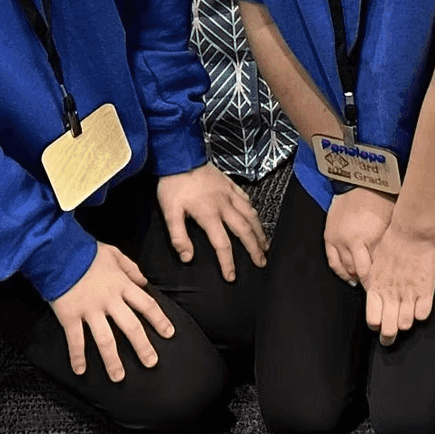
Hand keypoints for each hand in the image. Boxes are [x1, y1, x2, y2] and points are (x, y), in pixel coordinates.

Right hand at [49, 242, 175, 381]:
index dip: (159, 320)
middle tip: (152, 363)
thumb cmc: (86, 251)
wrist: (58, 250)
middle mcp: (109, 300)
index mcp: (122, 285)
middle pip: (131, 327)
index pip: (147, 305)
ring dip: (113, 360)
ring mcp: (89, 310)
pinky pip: (75, 340)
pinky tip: (81, 370)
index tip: (169, 334)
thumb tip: (144, 281)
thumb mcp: (114, 253)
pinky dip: (77, 356)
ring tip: (119, 377)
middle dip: (143, 347)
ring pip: (105, 339)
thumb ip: (131, 268)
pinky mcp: (69, 315)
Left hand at [154, 164, 267, 281]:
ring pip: (251, 215)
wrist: (180, 156)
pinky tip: (255, 219)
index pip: (222, 244)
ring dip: (259, 232)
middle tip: (262, 263)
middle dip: (254, 248)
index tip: (232, 277)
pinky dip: (253, 212)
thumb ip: (178, 237)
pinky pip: (247, 200)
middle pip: (244, 230)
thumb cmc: (173, 186)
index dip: (228, 262)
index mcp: (209, 214)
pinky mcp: (231, 184)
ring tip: (265, 245)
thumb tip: (188, 258)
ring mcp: (230, 193)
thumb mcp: (169, 213)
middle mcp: (225, 205)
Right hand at [322, 185, 393, 285]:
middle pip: (359, 270)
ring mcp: (338, 239)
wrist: (361, 181)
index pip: (374, 269)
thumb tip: (389, 264)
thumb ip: (387, 245)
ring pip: (345, 268)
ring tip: (362, 283)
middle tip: (375, 291)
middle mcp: (352, 241)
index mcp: (369, 238)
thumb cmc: (381, 198)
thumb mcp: (391, 222)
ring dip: (353, 277)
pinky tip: (347, 276)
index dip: (378, 281)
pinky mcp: (329, 236)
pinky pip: (333, 261)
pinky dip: (340, 271)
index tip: (384, 288)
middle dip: (367, 282)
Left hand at [361, 214, 434, 344]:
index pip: (373, 320)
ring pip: (405, 324)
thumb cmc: (391, 242)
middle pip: (388, 329)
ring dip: (406, 323)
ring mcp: (409, 293)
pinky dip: (421, 313)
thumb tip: (374, 296)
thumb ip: (374, 284)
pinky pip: (423, 314)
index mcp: (376, 288)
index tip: (379, 325)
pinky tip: (419, 307)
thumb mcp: (375, 264)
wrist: (411, 230)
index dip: (376, 326)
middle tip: (390, 338)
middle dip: (388, 337)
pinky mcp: (426, 289)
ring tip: (406, 318)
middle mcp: (391, 295)